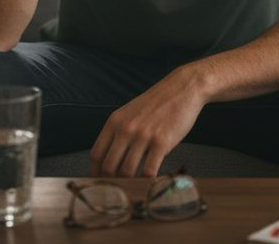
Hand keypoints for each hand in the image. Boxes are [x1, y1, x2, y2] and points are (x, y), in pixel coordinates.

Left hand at [90, 68, 207, 177]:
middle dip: (111, 182)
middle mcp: (125, 129)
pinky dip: (147, 181)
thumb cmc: (157, 104)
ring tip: (134, 187)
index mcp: (114, 121)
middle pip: (108, 166)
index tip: (100, 183)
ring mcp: (143, 135)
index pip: (96, 154)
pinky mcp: (162, 142)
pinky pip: (149, 171)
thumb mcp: (130, 113)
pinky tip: (150, 182)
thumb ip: (119, 133)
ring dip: (130, 183)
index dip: (95, 173)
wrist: (182, 89)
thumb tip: (110, 161)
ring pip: (127, 171)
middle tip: (119, 190)